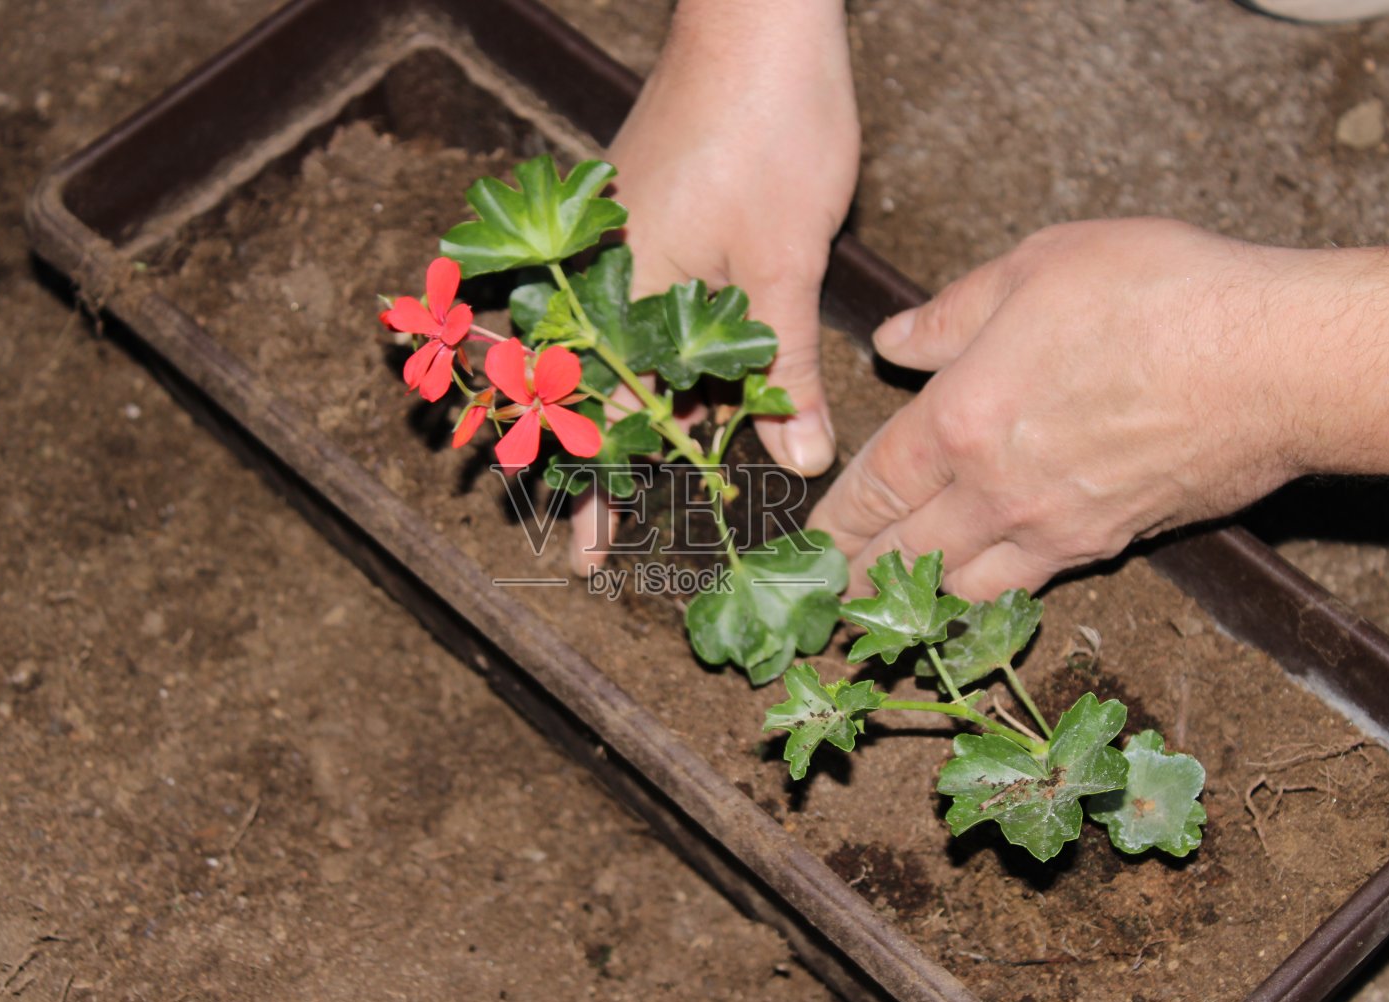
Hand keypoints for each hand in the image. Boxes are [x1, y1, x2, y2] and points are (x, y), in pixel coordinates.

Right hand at [570, 0, 859, 573]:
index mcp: (621, 295)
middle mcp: (604, 277)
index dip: (600, 496)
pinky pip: (642, 316)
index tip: (589, 560)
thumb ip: (783, 367)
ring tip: (646, 488)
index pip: (601, 422)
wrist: (757, 19)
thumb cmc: (767, 128)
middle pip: (595, 397)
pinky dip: (659, 364)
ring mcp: (622, 245)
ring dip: (635, 422)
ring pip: (621, 359)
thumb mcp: (785, 265)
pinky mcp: (650, 221)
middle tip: (605, 543)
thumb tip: (799, 457)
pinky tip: (686, 396)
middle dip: (604, 472)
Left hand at [811, 219, 1321, 599]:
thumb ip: (951, 315)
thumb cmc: (1155, 296)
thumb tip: (891, 340)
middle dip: (860, 581)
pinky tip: (985, 594)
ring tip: (892, 614)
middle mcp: (996, 491)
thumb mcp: (1031, 270)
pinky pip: (1036, 583)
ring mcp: (1058, 527)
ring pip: (967, 586)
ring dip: (922, 603)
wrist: (1276, 360)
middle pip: (908, 554)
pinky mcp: (1115, 541)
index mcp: (959, 422)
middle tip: (826, 604)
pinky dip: (996, 596)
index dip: (835, 524)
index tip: (807, 547)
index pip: (873, 489)